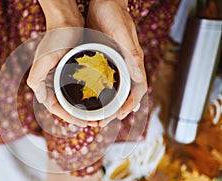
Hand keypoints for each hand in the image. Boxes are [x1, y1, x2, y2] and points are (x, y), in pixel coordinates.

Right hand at [27, 0, 96, 126]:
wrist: (67, 20)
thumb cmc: (56, 36)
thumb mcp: (45, 58)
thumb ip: (37, 78)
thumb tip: (40, 99)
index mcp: (41, 81)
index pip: (54, 107)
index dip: (68, 117)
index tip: (82, 122)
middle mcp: (49, 82)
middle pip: (63, 107)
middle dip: (77, 116)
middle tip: (93, 122)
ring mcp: (59, 77)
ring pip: (70, 100)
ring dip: (81, 110)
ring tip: (95, 116)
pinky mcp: (68, 72)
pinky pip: (75, 90)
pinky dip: (83, 98)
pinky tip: (94, 101)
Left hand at [87, 0, 147, 126]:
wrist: (103, 2)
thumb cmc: (115, 15)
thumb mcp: (123, 35)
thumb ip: (132, 56)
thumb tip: (140, 80)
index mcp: (133, 62)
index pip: (137, 91)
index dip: (129, 106)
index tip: (117, 116)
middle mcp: (125, 65)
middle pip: (125, 94)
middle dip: (116, 110)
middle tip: (102, 121)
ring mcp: (114, 62)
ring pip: (113, 89)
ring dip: (107, 103)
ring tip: (95, 114)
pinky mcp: (103, 58)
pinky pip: (103, 79)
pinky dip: (99, 90)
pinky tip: (89, 96)